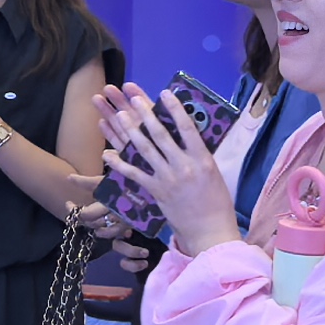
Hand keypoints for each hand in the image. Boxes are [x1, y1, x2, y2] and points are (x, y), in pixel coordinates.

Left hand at [100, 83, 241, 254]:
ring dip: (129, 131)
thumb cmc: (217, 202)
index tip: (164, 92)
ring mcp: (167, 179)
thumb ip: (198, 155)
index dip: (174, 108)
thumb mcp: (213, 172)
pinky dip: (119, 164)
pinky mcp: (155, 192)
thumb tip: (186, 136)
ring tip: (119, 115)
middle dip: (145, 113)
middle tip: (133, 98)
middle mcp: (183, 166)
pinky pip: (133, 174)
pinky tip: (107, 154)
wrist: (210, 231)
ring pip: (144, 150)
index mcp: (202, 159)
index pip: (187, 127)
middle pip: (160, 134)